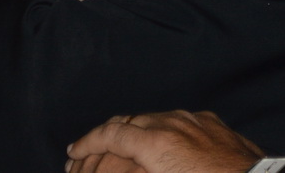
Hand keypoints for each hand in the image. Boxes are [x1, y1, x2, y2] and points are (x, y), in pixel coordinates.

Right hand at [66, 110, 262, 172]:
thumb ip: (131, 170)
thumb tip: (116, 168)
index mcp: (157, 143)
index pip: (111, 135)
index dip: (87, 143)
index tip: (73, 152)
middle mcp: (173, 123)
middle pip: (128, 121)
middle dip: (105, 136)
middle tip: (86, 151)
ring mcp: (194, 120)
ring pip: (152, 117)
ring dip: (131, 131)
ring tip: (117, 146)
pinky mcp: (211, 123)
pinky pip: (177, 119)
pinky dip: (159, 128)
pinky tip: (156, 140)